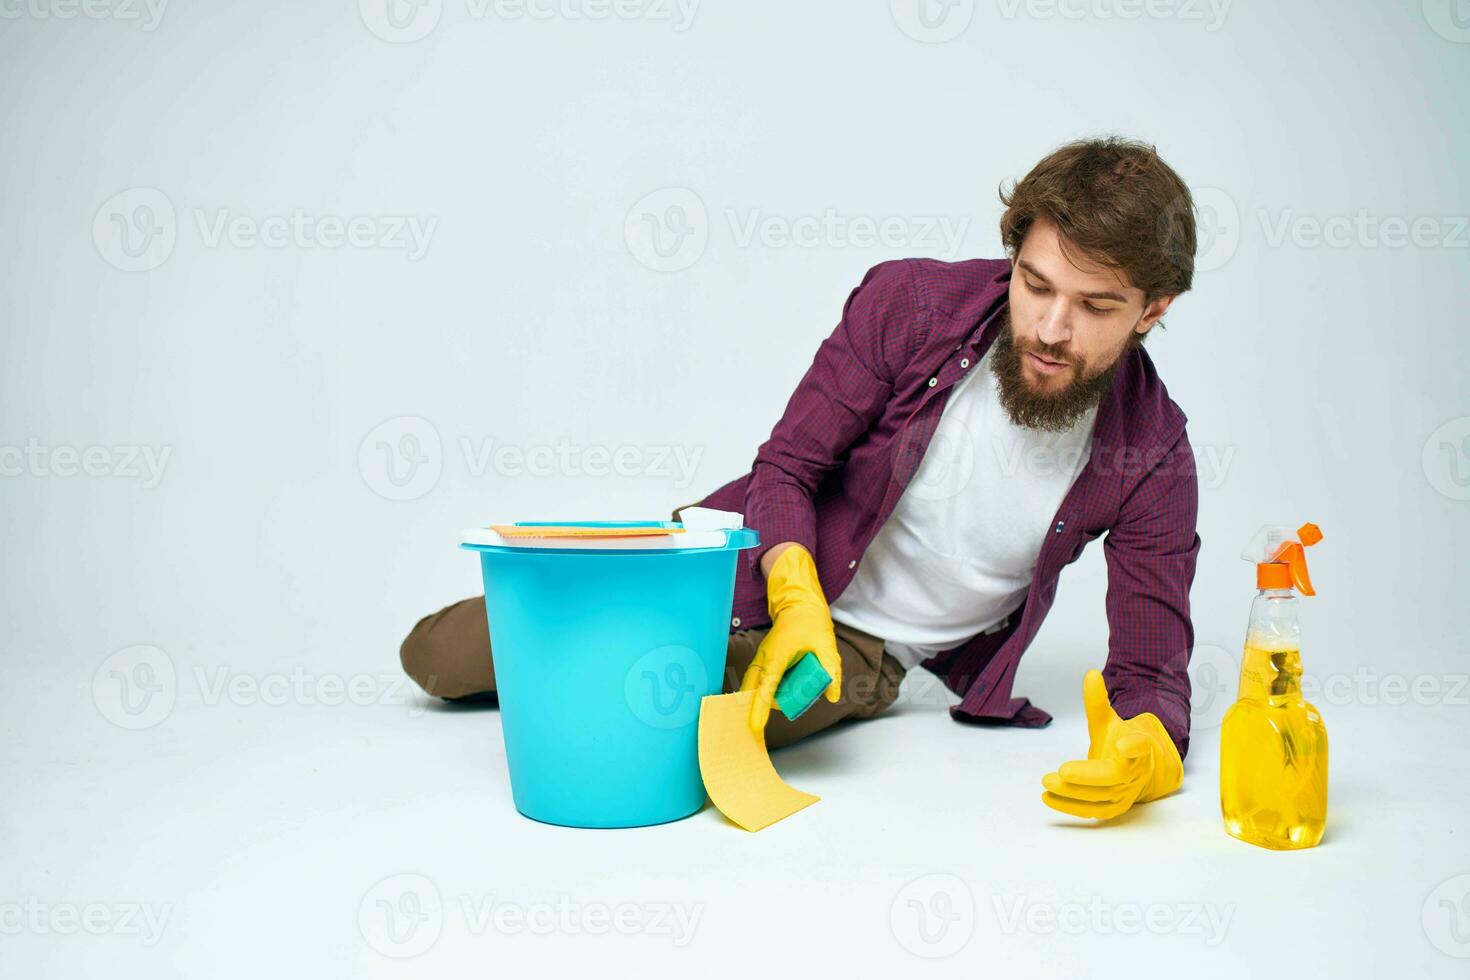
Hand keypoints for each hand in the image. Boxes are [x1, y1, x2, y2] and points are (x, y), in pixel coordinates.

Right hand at [739, 545, 842, 733]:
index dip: (759, 708)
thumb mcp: (827, 646)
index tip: (754, 726)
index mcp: (776, 657)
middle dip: (760, 706)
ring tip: (793, 693)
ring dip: (768, 697)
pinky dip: (766, 691)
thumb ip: (831, 671)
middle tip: (777, 711)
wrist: (798, 604)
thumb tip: (832, 696)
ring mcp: (760, 660)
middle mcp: (763, 660)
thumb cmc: (811, 623)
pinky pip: (759, 682)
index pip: (765, 687)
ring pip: (754, 687)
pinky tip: (783, 690)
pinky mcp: (762, 662)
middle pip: (753, 691)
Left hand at [1041, 670, 1182, 819]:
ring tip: (1047, 782)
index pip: (1140, 747)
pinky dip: (1070, 807)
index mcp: (1138, 749)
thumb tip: (1091, 674)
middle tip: (1062, 771)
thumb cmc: (1121, 742)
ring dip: (1073, 793)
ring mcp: (1124, 794)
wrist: (1138, 769)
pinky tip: (1047, 797)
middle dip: (1088, 776)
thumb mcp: (1109, 721)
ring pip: (1100, 798)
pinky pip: (1091, 811)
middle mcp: (1133, 774)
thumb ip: (1098, 702)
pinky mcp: (1112, 808)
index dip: (1134, 746)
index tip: (1123, 744)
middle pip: (1114, 778)